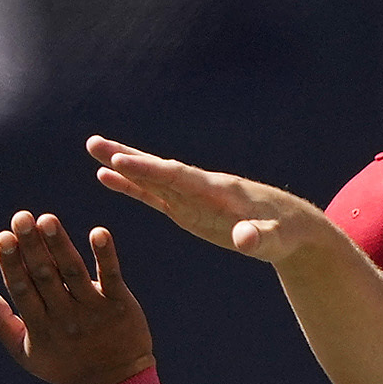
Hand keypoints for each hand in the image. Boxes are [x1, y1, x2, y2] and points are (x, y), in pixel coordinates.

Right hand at [0, 213, 155, 383]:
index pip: (22, 289)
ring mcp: (93, 311)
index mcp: (39, 327)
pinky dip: (105, 255)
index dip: (12, 263)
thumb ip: (1, 323)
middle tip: (22, 217)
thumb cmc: (65, 366)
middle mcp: (64, 317)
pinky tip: (98, 232)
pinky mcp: (120, 305)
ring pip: (73, 272)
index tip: (3, 237)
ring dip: (60, 245)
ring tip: (48, 219)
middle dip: (32, 246)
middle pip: (45, 276)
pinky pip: (111, 277)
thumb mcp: (27, 354)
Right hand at [86, 137, 336, 264]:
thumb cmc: (283, 233)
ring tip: (92, 150)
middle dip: (127, 157)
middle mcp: (200, 187)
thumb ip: (258, 238)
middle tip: (93, 143)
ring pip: (152, 178)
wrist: (290, 226)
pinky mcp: (187, 209)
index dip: (149, 169)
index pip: (178, 177)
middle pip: (158, 169)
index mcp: (217, 192)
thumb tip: (245, 239)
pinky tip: (108, 177)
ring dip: (122, 165)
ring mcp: (191, 197)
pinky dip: (132, 185)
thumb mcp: (274, 240)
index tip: (120, 159)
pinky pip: (154, 195)